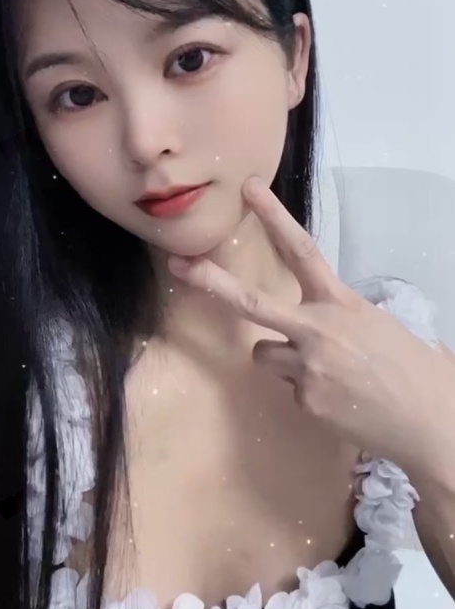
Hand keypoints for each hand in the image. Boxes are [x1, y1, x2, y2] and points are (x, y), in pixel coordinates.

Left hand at [168, 176, 447, 470]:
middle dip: (212, 282)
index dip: (274, 217)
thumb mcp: (378, 326)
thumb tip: (321, 328)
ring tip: (326, 372)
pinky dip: (308, 391)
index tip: (249, 189)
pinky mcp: (305, 400)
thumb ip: (341, 319)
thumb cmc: (412, 368)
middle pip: (252, 301)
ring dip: (283, 359)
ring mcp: (307, 366)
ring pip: (265, 354)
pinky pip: (290, 388)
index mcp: (341, 303)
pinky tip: (339, 400)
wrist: (429, 420)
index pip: (302, 250)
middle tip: (179, 266)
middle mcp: (318, 329)